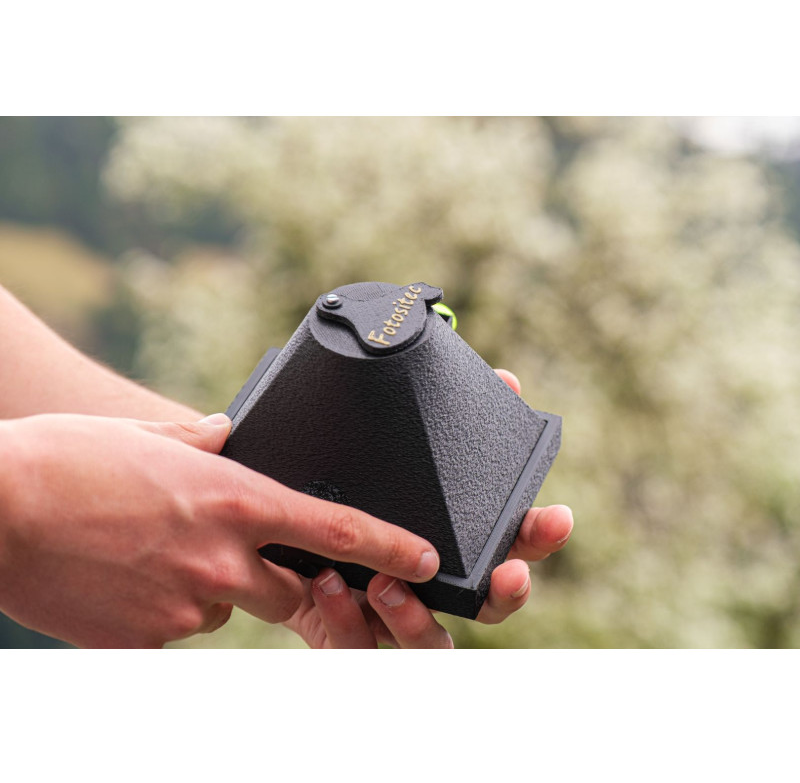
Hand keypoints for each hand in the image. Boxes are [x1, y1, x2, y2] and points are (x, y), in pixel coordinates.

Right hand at [0, 413, 439, 647]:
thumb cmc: (69, 460)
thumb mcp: (150, 437)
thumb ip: (202, 439)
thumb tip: (227, 436)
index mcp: (234, 501)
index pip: (338, 530)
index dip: (392, 548)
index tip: (427, 561)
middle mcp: (221, 559)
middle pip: (291, 589)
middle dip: (281, 577)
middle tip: (236, 549)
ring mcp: (184, 607)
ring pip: (230, 610)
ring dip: (214, 588)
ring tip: (158, 551)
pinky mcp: (144, 643)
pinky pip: (179, 629)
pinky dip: (167, 607)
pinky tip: (128, 574)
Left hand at [281, 369, 572, 647]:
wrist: (255, 524)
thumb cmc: (339, 480)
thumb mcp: (384, 447)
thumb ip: (443, 421)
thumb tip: (506, 382)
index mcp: (446, 541)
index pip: (509, 546)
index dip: (538, 537)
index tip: (558, 517)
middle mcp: (427, 584)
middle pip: (488, 607)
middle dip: (506, 594)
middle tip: (507, 574)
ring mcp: (388, 614)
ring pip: (430, 646)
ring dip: (416, 620)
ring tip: (387, 583)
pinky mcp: (342, 632)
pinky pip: (357, 648)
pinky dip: (348, 623)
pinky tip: (328, 585)